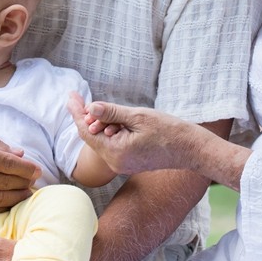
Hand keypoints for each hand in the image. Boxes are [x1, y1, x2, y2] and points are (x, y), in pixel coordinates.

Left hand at [65, 94, 199, 175]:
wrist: (190, 149)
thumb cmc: (168, 130)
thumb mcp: (137, 116)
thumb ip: (111, 113)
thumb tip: (89, 107)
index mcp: (115, 153)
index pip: (86, 131)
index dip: (76, 112)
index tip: (70, 95)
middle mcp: (115, 163)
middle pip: (92, 137)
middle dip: (89, 118)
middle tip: (88, 99)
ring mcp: (122, 165)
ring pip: (102, 141)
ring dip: (102, 124)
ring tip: (114, 112)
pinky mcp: (129, 163)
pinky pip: (113, 146)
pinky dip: (112, 132)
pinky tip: (119, 122)